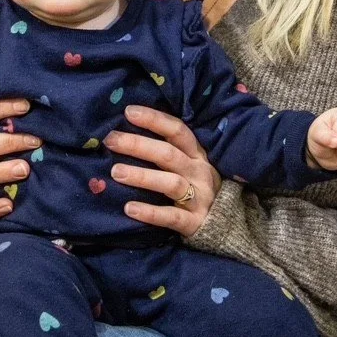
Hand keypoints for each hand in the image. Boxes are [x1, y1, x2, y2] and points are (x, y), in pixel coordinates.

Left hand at [104, 106, 221, 238]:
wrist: (225, 225)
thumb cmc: (196, 187)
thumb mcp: (189, 164)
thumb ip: (167, 151)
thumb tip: (127, 135)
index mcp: (197, 154)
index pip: (177, 130)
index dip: (154, 119)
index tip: (129, 112)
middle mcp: (199, 172)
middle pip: (168, 154)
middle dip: (138, 145)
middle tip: (111, 141)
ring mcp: (198, 197)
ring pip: (170, 183)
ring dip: (142, 176)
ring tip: (116, 172)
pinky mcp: (193, 222)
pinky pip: (171, 216)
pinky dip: (150, 212)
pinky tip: (129, 208)